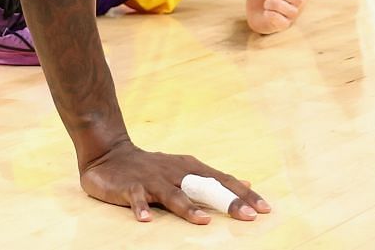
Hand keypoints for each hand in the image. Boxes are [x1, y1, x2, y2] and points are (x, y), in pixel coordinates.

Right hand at [79, 141, 266, 223]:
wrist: (109, 154)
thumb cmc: (152, 168)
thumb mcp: (185, 170)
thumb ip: (213, 179)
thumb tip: (245, 183)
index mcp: (190, 168)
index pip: (222, 180)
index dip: (244, 195)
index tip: (265, 209)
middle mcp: (175, 172)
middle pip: (205, 187)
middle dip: (227, 201)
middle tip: (248, 216)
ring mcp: (152, 179)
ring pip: (173, 194)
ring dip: (188, 208)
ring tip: (203, 221)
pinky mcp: (130, 186)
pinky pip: (136, 198)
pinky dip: (141, 208)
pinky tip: (146, 220)